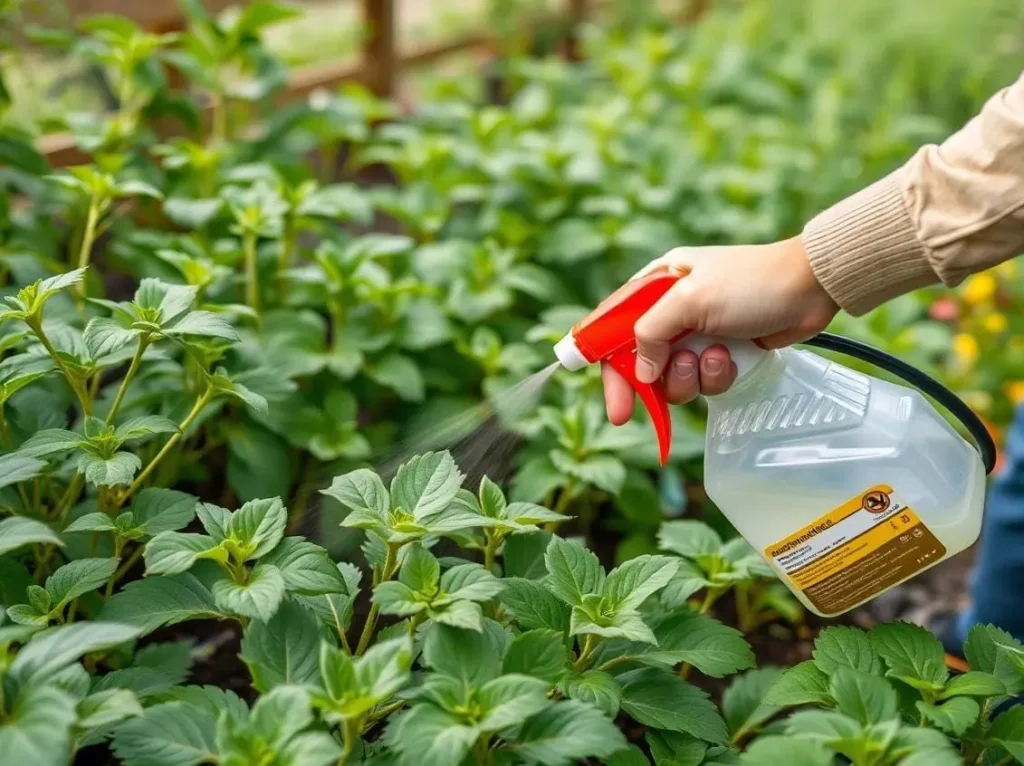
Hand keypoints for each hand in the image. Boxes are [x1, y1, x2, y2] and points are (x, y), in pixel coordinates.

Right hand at [602, 236, 838, 423]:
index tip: (600, 391)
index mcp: (655, 284)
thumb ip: (652, 333)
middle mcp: (672, 308)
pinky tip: (732, 357)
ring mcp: (698, 332)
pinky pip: (704, 379)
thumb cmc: (750, 283)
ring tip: (711, 357)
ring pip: (671, 376)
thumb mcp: (690, 301)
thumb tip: (642, 372)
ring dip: (687, 377)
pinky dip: (715, 375)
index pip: (612, 326)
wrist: (810, 288)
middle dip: (642, 384)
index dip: (600, 361)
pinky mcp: (723, 350)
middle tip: (629, 416)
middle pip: (638, 359)